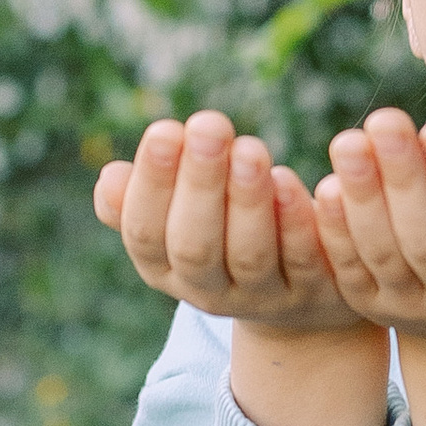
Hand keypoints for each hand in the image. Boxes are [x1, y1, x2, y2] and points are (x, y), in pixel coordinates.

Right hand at [95, 112, 378, 338]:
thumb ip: (144, 202)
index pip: (146, 234)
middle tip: (210, 124)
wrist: (300, 300)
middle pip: (196, 246)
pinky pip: (303, 260)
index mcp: (166, 269)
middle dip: (200, 184)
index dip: (153, 185)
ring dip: (248, 200)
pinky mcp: (315, 293)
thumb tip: (110, 177)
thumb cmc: (226, 237)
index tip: (166, 128)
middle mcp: (209, 292)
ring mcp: (263, 297)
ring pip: (250, 255)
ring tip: (251, 147)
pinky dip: (296, 222)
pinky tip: (290, 180)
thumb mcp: (180, 224)